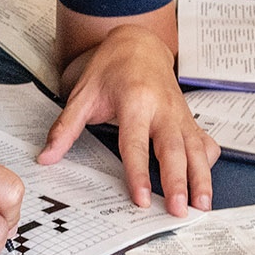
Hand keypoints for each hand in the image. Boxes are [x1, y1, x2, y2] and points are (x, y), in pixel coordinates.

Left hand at [38, 24, 220, 213]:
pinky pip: (204, 142)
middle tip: (180, 211)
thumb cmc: (111, 68)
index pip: (136, 144)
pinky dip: (207, 163)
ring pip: (196, 149)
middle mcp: (163, 109)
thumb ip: (66, 128)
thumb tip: (46, 157)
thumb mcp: (83, 94)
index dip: (139, 174)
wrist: (138, 43)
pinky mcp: (190, 118)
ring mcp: (180, 114)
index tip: (142, 200)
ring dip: (201, 179)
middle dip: (179, 183)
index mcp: (135, 102)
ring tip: (202, 206)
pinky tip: (204, 182)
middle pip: (174, 150)